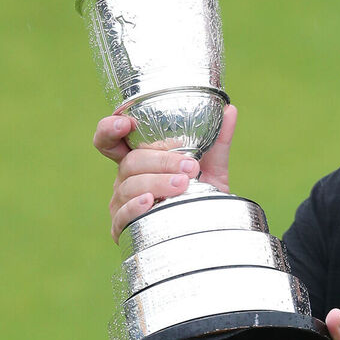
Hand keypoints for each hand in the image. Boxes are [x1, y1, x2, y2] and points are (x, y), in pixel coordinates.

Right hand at [92, 104, 236, 239]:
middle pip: (131, 162)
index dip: (110, 128)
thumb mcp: (212, 166)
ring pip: (129, 186)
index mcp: (139, 159)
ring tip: (183, 184)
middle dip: (161, 161)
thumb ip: (217, 140)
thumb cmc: (201, 194)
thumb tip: (230, 110)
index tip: (125, 122)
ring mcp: (121, 202)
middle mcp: (125, 178)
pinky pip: (122, 215)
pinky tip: (149, 202)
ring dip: (157, 182)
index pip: (111, 140)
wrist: (208, 228)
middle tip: (191, 166)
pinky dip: (135, 207)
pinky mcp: (123, 227)